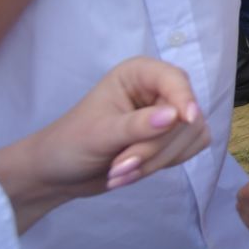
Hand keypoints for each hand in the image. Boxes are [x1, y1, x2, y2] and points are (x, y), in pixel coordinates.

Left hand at [0, 58, 209, 230]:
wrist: (58, 173)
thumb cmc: (70, 143)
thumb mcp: (100, 134)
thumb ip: (137, 126)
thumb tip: (175, 116)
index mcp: (138, 74)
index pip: (174, 80)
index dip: (184, 97)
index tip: (187, 120)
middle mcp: (157, 90)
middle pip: (184, 115)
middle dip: (154, 147)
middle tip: (120, 166)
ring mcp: (167, 115)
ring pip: (190, 135)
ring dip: (156, 161)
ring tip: (119, 172)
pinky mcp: (172, 138)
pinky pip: (190, 149)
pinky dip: (165, 165)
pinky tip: (134, 172)